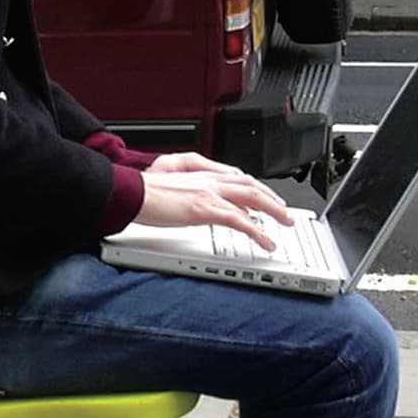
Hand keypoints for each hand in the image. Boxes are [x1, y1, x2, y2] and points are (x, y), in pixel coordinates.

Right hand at [134, 164, 291, 250]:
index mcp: (201, 175)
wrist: (131, 192)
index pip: (237, 178)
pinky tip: (265, 241)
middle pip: (251, 186)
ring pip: (252, 199)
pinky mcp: (205, 209)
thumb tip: (201, 209)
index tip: (267, 197)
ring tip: (285, 224)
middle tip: (285, 212)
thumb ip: (192, 197)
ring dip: (273, 211)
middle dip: (272, 198)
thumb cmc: (144, 193)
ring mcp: (209, 193)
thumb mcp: (174, 193)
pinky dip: (256, 232)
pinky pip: (239, 221)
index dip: (257, 188)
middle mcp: (209, 180)